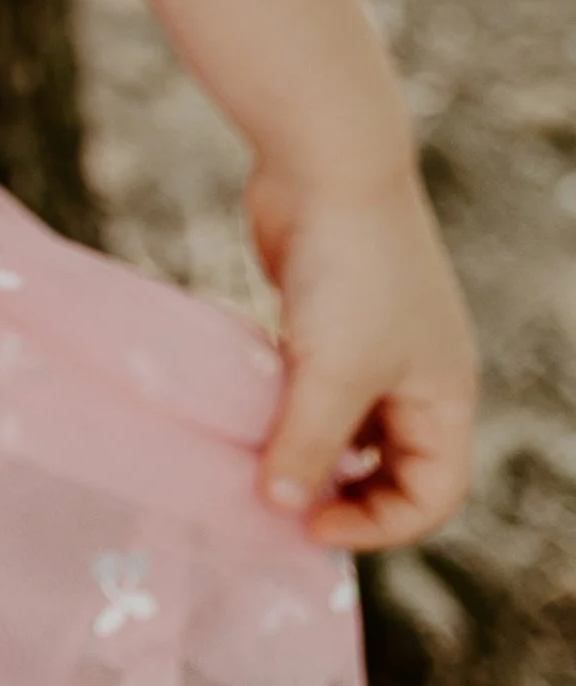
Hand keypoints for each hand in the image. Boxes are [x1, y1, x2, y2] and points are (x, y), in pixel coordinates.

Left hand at [249, 155, 478, 548]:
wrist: (324, 160)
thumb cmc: (351, 269)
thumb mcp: (333, 371)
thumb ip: (308, 445)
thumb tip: (280, 507)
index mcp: (444, 396)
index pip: (432, 494)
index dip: (379, 525)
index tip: (311, 526)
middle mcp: (413, 375)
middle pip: (386, 465)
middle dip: (337, 491)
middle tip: (275, 503)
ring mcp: (367, 343)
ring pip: (338, 423)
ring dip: (299, 445)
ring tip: (251, 462)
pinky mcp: (321, 315)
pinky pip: (304, 381)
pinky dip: (278, 400)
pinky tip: (242, 404)